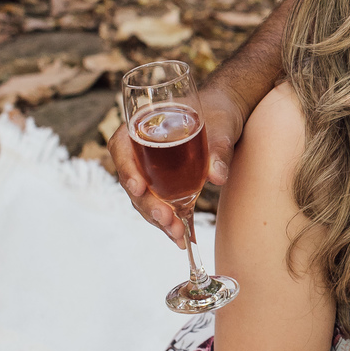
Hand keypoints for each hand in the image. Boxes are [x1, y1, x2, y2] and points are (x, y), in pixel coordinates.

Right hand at [109, 85, 244, 246]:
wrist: (227, 116)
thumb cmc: (220, 113)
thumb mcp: (222, 128)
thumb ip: (219, 150)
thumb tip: (218, 176)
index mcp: (141, 126)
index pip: (122, 148)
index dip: (127, 170)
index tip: (138, 188)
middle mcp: (138, 149)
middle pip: (133, 181)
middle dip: (148, 205)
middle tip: (168, 220)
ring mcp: (149, 169)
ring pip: (144, 199)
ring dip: (158, 219)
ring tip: (178, 236)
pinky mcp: (163, 184)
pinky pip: (159, 203)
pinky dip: (169, 220)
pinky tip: (182, 237)